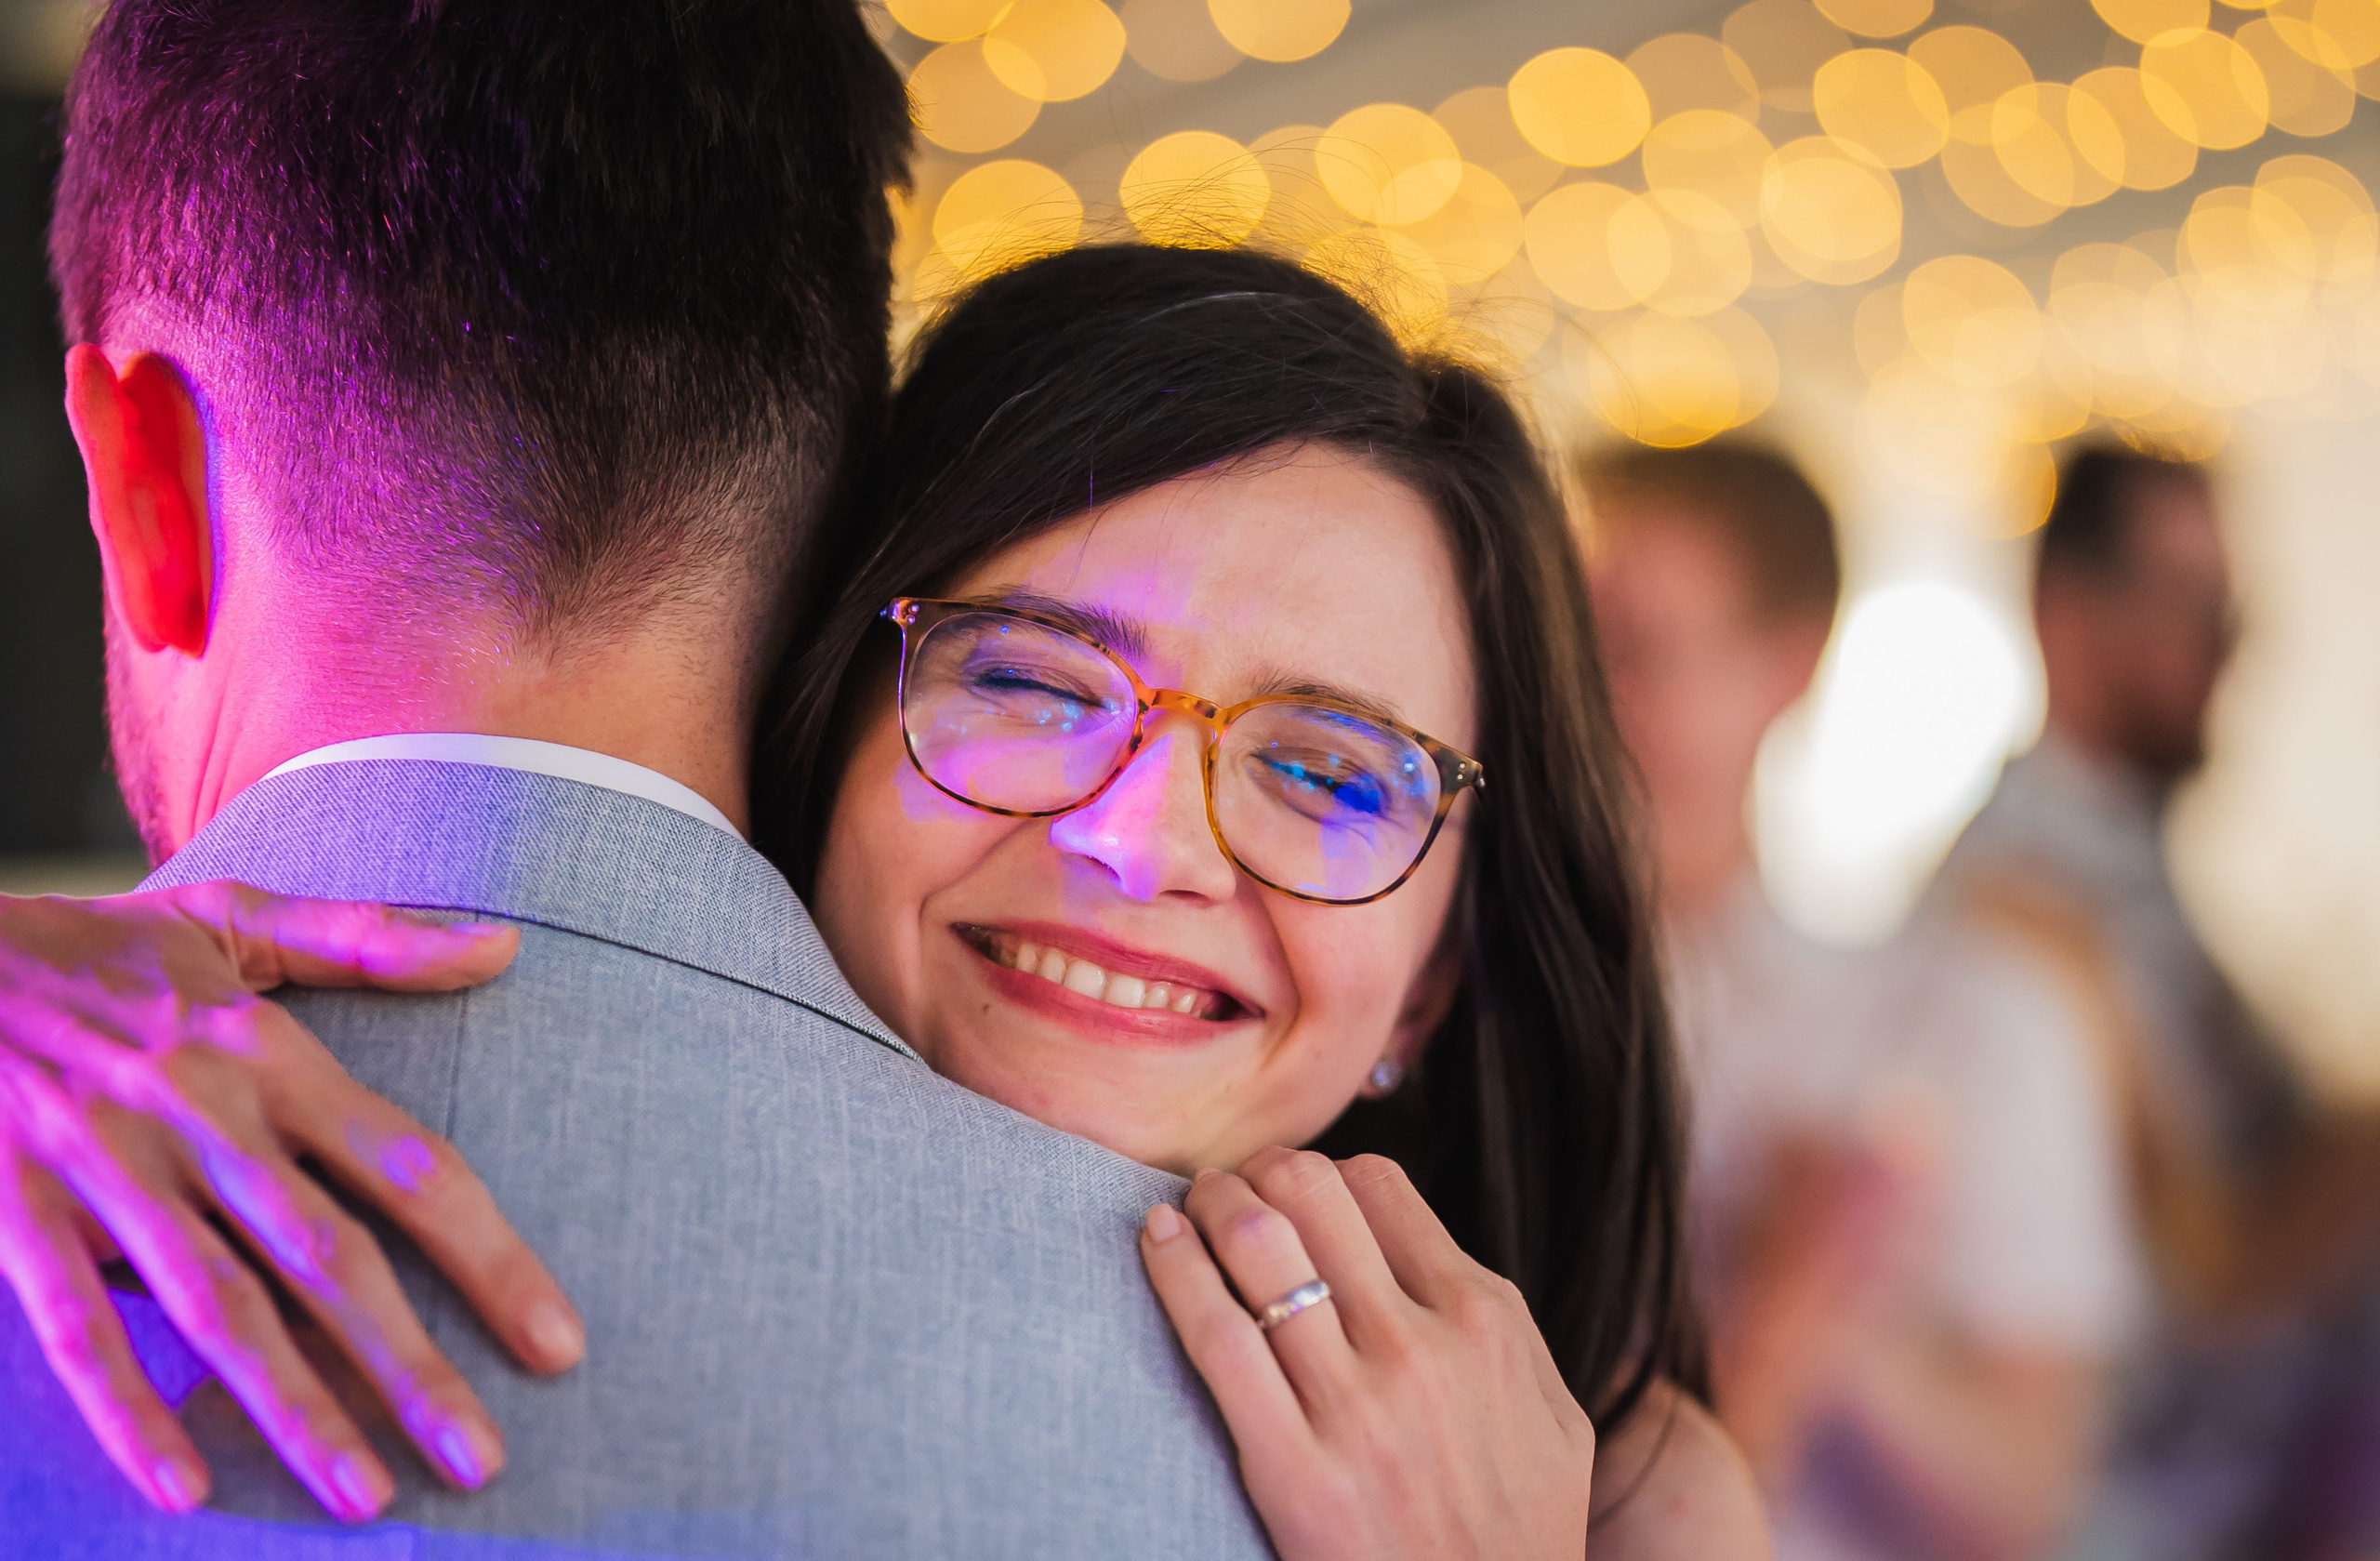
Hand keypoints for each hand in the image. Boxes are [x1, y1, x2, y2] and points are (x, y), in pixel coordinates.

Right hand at [0, 882, 581, 1520]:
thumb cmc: (88, 948)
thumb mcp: (230, 918)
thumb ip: (369, 941)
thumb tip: (507, 947)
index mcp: (266, 1054)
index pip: (407, 1166)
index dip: (488, 1256)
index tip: (556, 1343)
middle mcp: (199, 1117)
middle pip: (328, 1257)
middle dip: (409, 1366)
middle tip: (482, 1460)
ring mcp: (104, 1168)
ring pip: (217, 1305)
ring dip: (294, 1406)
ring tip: (366, 1496)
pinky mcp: (11, 1208)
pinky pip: (75, 1322)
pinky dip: (125, 1405)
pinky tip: (182, 1486)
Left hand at [1141, 1148, 1594, 1560]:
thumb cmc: (1518, 1534)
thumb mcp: (1553, 1419)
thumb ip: (1504, 1329)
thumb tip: (1436, 1255)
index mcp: (1483, 1320)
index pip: (1378, 1185)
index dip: (1320, 1171)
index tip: (1287, 1186)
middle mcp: (1421, 1347)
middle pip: (1310, 1192)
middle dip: (1255, 1170)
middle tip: (1226, 1186)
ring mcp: (1354, 1406)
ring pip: (1257, 1242)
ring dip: (1207, 1202)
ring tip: (1186, 1206)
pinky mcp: (1290, 1468)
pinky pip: (1216, 1334)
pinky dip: (1174, 1267)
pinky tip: (1156, 1240)